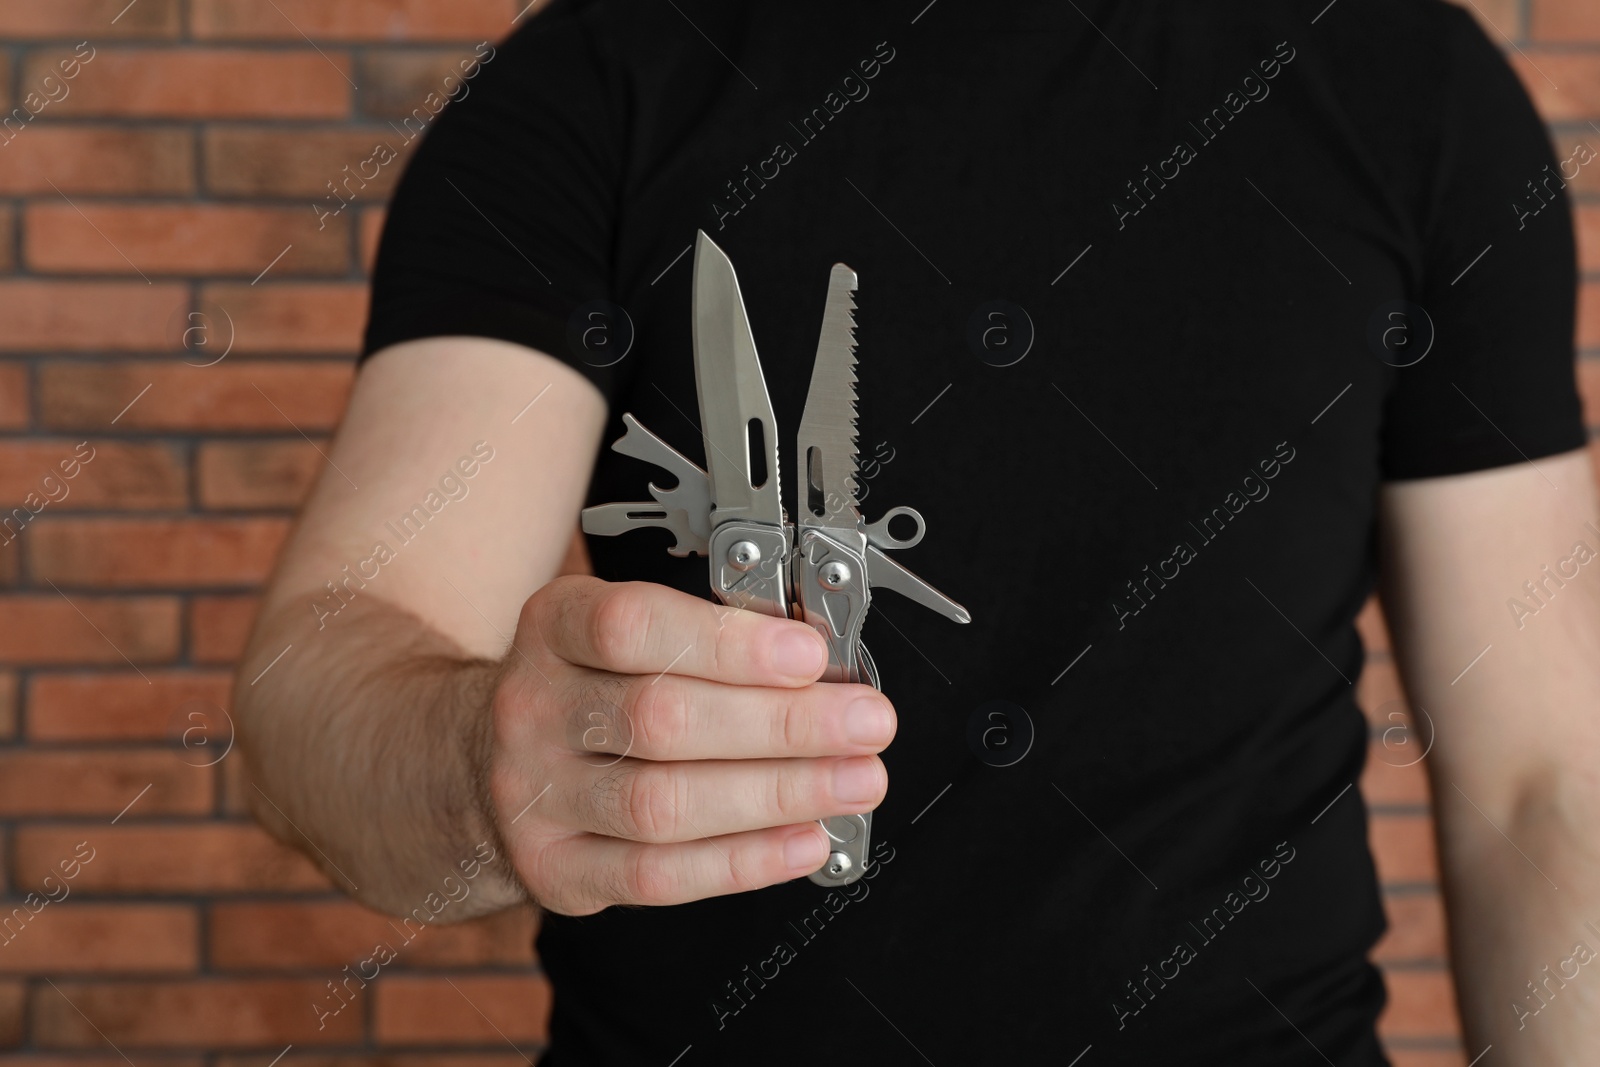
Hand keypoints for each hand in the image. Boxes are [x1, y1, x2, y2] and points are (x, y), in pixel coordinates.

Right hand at [485, 575, 894, 914]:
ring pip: (662, 804)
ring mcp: (533, 794)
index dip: (730, 643)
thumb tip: (819, 669)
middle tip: (865, 724)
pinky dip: (744, 860)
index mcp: (555, 626)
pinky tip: (804, 838)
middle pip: (661, 719)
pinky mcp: (553, 868)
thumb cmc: (590, 687)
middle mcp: (533, 707)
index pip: (634, 627)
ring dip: (777, 794)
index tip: (810, 655)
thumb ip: (707, 639)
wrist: (488, 760)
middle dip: (782, 725)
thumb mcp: (625, 632)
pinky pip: (656, 875)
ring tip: (853, 781)